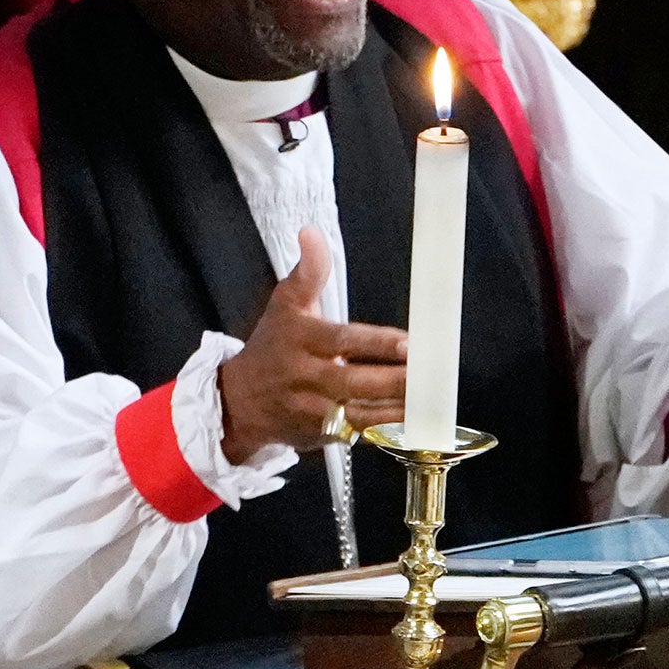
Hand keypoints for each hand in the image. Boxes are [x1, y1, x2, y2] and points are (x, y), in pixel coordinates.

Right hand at [218, 226, 407, 462]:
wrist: (238, 402)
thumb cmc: (271, 348)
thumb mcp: (285, 305)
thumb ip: (308, 272)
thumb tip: (312, 233)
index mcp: (301, 340)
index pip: (342, 341)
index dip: (376, 343)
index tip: (407, 343)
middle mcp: (305, 377)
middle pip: (354, 382)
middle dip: (394, 380)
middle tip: (428, 374)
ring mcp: (313, 411)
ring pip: (360, 415)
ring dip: (397, 409)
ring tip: (429, 399)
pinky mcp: (322, 436)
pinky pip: (358, 435)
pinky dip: (385, 430)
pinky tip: (412, 422)